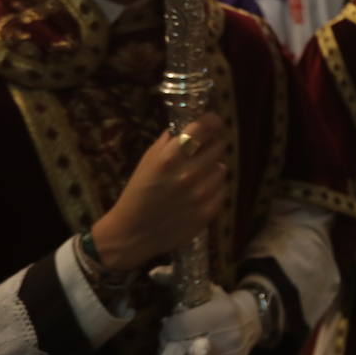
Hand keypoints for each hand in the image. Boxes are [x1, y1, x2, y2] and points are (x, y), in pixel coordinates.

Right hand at [92, 114, 226, 271]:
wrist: (133, 233)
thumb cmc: (138, 192)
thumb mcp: (148, 159)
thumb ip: (169, 140)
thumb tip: (190, 124)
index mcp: (171, 157)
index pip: (205, 127)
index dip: (211, 121)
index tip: (211, 121)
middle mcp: (190, 173)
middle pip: (219, 145)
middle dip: (210, 145)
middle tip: (200, 152)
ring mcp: (202, 194)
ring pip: (221, 167)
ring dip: (211, 168)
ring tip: (196, 176)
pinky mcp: (209, 211)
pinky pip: (222, 189)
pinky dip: (213, 188)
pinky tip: (197, 193)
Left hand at [150, 282, 260, 354]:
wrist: (251, 322)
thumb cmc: (221, 304)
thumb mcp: (204, 288)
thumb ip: (176, 279)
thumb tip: (153, 273)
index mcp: (223, 313)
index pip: (184, 326)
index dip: (170, 328)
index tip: (168, 324)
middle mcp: (229, 339)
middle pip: (186, 354)